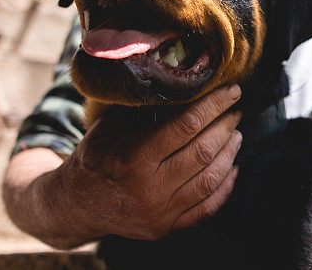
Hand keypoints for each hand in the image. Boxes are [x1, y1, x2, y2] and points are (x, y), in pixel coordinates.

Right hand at [42, 85, 243, 243]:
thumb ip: (141, 111)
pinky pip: (207, 209)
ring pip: (210, 180)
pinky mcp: (166, 228)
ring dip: (230, 154)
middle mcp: (148, 189)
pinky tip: (233, 167)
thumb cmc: (93, 159)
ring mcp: (159, 213)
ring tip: (236, 133)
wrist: (74, 206)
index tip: (230, 90)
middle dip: (225, 126)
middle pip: (203, 152)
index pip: (186, 126)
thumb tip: (180, 83)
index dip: (213, 105)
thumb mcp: (107, 128)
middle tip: (235, 110)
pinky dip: (225, 187)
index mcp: (132, 158)